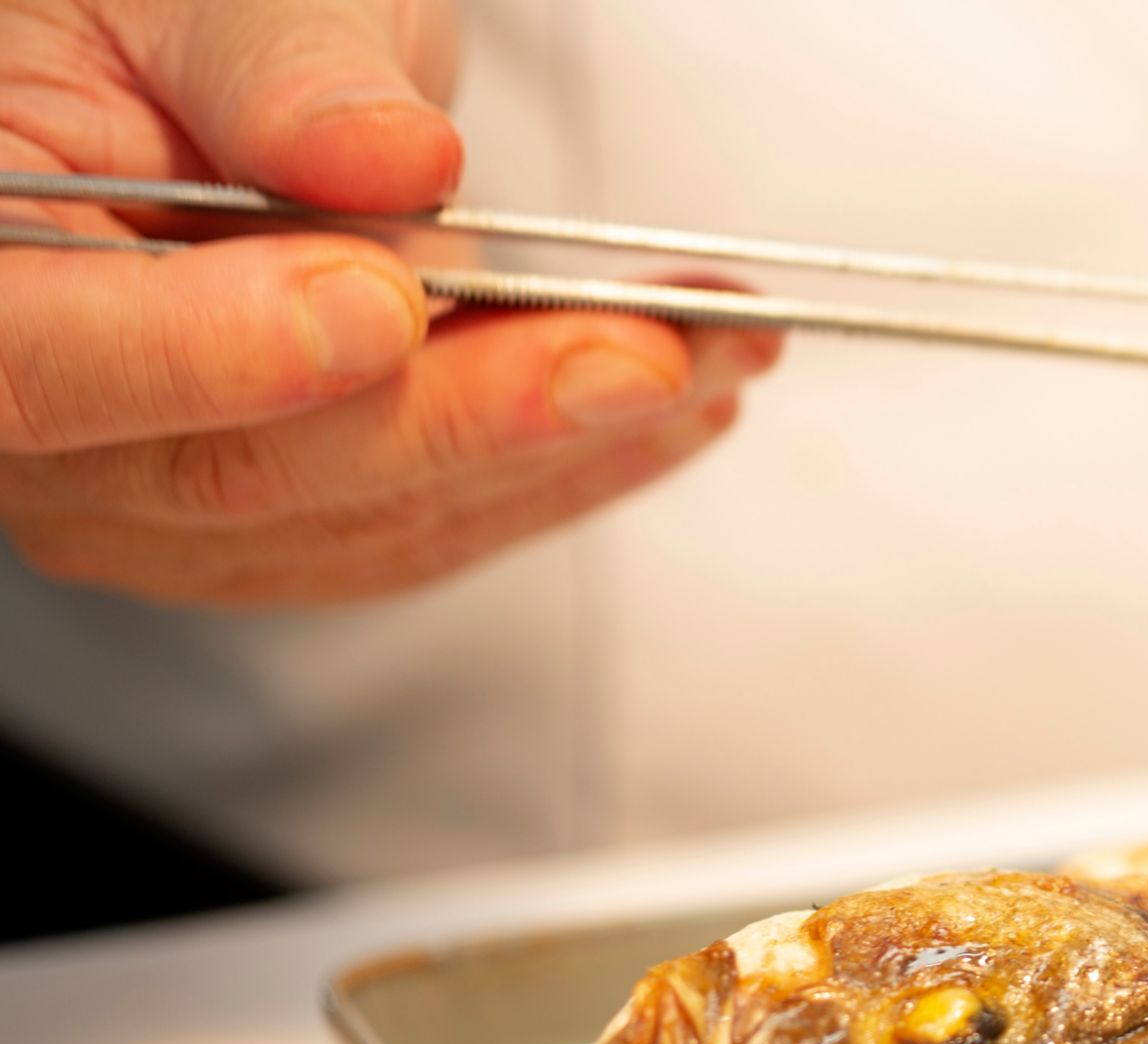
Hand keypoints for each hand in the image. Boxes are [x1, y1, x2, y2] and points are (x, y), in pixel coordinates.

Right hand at [0, 0, 778, 605]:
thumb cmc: (164, 20)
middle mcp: (39, 418)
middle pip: (244, 463)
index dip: (205, 353)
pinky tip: (674, 412)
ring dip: (561, 444)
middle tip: (642, 350)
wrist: (196, 68)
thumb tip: (383, 161)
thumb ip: (275, 69)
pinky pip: (417, 527)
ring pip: (361, 513)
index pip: (37, 354)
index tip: (375, 307)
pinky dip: (560, 471)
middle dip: (471, 408)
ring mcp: (146, 494)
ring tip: (718, 353)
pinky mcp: (266, 525)